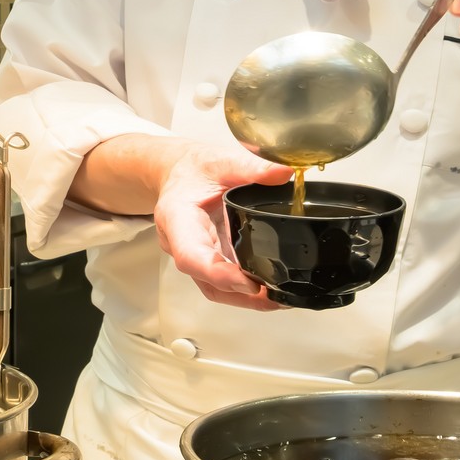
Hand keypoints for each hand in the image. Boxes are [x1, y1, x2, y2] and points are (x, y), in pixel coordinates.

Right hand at [153, 144, 294, 309]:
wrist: (178, 171)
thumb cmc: (193, 168)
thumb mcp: (221, 160)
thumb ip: (251, 167)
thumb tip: (282, 174)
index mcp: (177, 218)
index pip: (191, 256)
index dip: (220, 275)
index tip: (250, 283)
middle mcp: (181, 243)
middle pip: (205, 281)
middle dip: (240, 295)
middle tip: (276, 296)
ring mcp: (195, 254)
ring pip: (214, 288)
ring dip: (245, 299)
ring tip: (279, 297)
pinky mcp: (208, 258)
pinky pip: (222, 282)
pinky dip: (245, 290)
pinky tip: (270, 288)